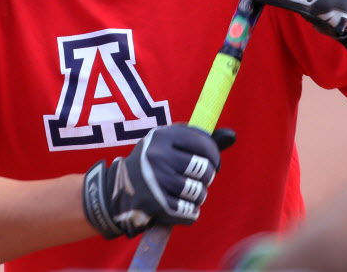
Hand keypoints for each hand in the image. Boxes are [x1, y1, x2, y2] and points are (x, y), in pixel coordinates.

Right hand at [82, 125, 234, 238]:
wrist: (114, 192)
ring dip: (198, 196)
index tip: (211, 163)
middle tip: (198, 180)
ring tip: (187, 193)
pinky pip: (190, 213)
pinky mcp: (156, 205)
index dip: (214, 156)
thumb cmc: (152, 165)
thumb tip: (232, 135)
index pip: (204, 144)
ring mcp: (156, 181)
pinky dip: (190, 213)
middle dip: (206, 178)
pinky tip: (180, 207)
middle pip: (204, 170)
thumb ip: (199, 141)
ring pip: (199, 192)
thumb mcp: (168, 145)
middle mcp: (158, 156)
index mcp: (162, 135)